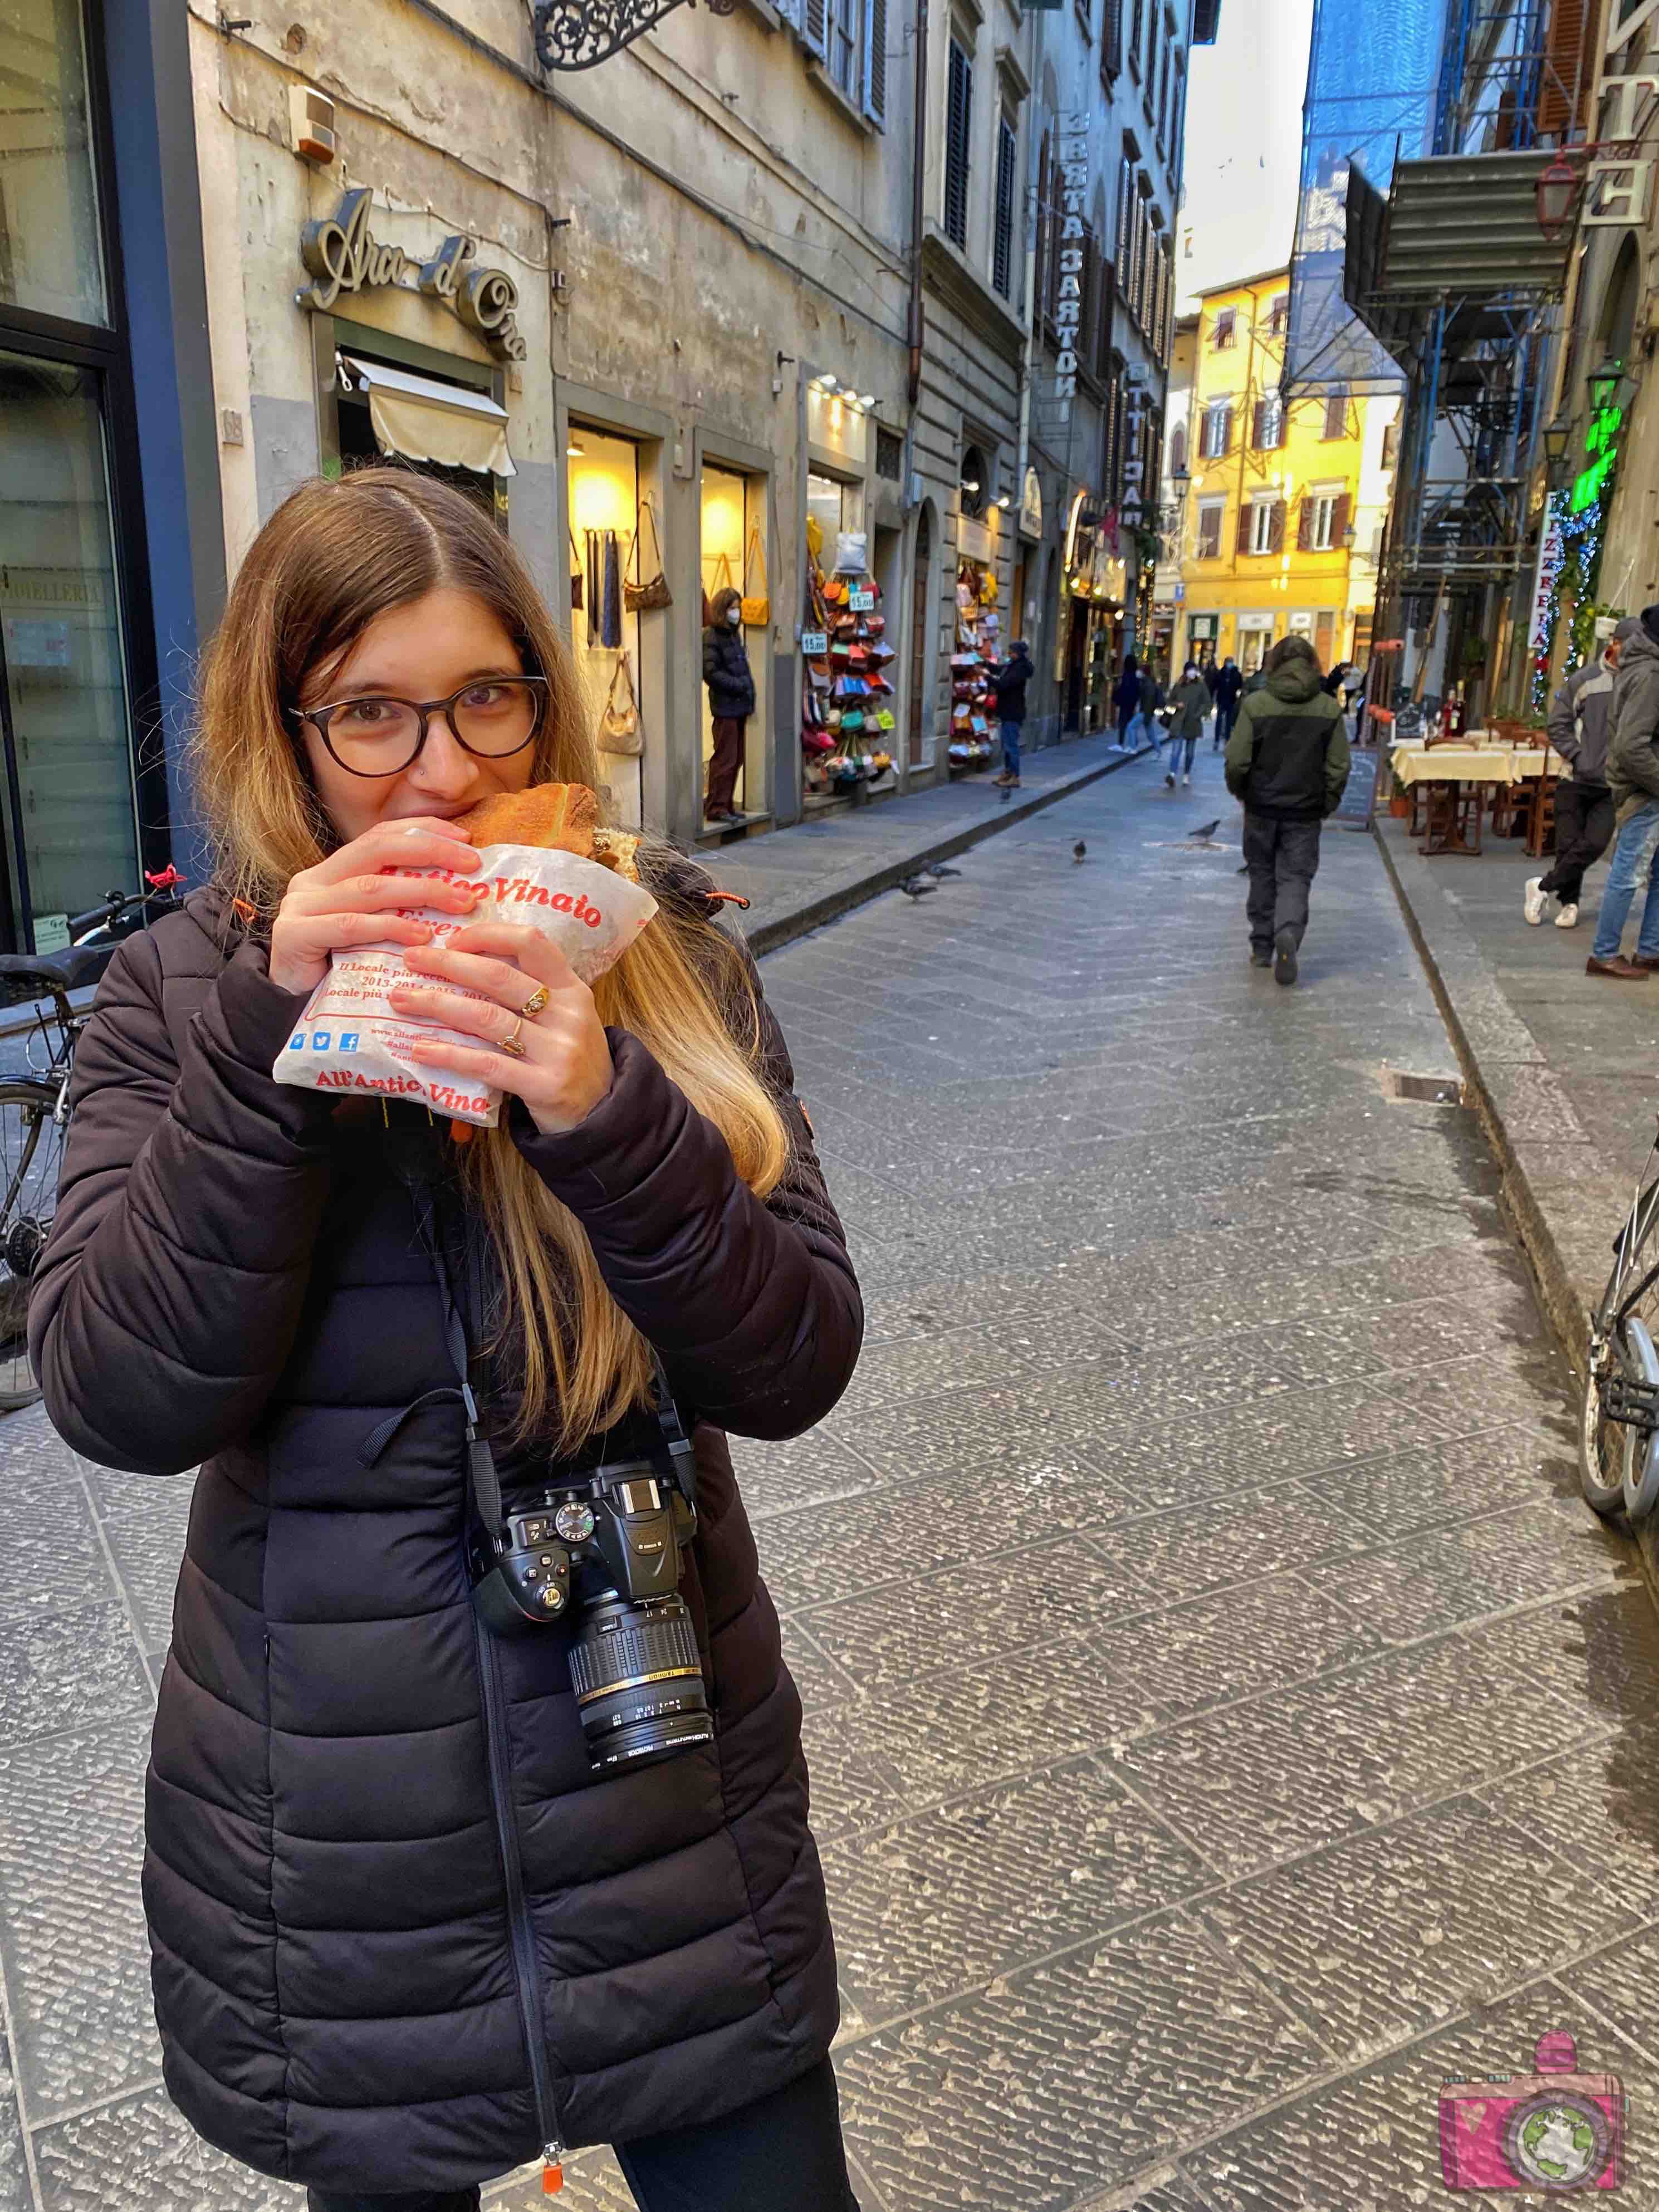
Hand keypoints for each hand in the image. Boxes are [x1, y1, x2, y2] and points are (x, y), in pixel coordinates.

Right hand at [269, 819, 484, 994]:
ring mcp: (300, 906)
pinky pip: (350, 926)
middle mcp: (314, 881)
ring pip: (369, 888)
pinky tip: (422, 937)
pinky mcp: (293, 934)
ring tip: (460, 902)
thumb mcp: (376, 931)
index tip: (466, 839)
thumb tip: (460, 890)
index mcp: (333, 872)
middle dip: (429, 852)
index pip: (380, 836)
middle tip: (472, 864)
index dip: (423, 832)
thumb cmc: (340, 971)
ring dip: (420, 891)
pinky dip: (389, 928)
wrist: (290, 1008)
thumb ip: (399, 907)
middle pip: (376, 851)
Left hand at [390, 921, 613, 1134]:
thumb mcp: (564, 1017)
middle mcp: (568, 1014)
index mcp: (573, 988)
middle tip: (410, 960)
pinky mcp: (545, 1086)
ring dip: (437, 1005)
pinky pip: (487, 1064)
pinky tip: (420, 1049)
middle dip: (448, 964)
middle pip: (499, 977)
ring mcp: (559, 1051)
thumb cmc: (570, 1059)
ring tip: (401, 1000)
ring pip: (487, 1018)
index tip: (451, 939)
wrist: (602, 1116)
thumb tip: (464, 962)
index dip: (487, 935)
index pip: (530, 942)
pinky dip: (449, 1054)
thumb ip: (530, 992)